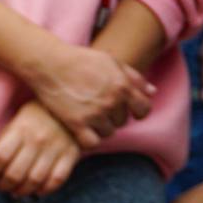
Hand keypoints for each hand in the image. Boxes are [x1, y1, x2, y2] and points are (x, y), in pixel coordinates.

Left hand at [0, 100, 79, 197]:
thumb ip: (3, 146)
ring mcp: (56, 147)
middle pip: (15, 173)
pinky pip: (57, 179)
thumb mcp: (14, 125)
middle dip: (3, 186)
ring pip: (34, 180)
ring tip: (16, 192)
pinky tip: (37, 191)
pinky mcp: (71, 154)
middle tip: (0, 187)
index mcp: (20, 129)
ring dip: (22, 191)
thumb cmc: (33, 119)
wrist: (67, 107)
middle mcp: (38, 139)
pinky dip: (45, 190)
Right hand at [25, 42, 152, 147]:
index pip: (144, 109)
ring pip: (108, 133)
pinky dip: (88, 139)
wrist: (50, 64)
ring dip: (100, 128)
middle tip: (99, 109)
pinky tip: (82, 130)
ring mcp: (94, 114)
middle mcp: (111, 101)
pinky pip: (91, 142)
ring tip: (89, 118)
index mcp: (123, 86)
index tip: (130, 111)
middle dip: (113, 116)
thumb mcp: (112, 61)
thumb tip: (152, 92)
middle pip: (122, 122)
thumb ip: (135, 77)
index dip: (138, 112)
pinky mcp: (76, 123)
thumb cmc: (81, 59)